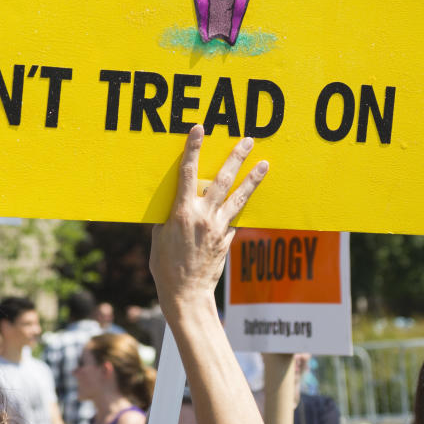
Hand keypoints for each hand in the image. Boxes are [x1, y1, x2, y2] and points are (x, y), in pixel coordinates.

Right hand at [150, 128, 267, 310]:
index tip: (199, 130)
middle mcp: (203, 216)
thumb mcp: (159, 237)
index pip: (188, 173)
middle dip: (235, 158)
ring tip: (264, 164)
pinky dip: (243, 205)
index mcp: (182, 212)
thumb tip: (176, 202)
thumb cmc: (165, 267)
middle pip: (222, 179)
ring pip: (238, 196)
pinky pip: (236, 217)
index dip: (193, 149)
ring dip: (252, 179)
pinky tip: (250, 195)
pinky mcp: (227, 238)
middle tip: (247, 140)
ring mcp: (218, 227)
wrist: (186, 293)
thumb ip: (168, 216)